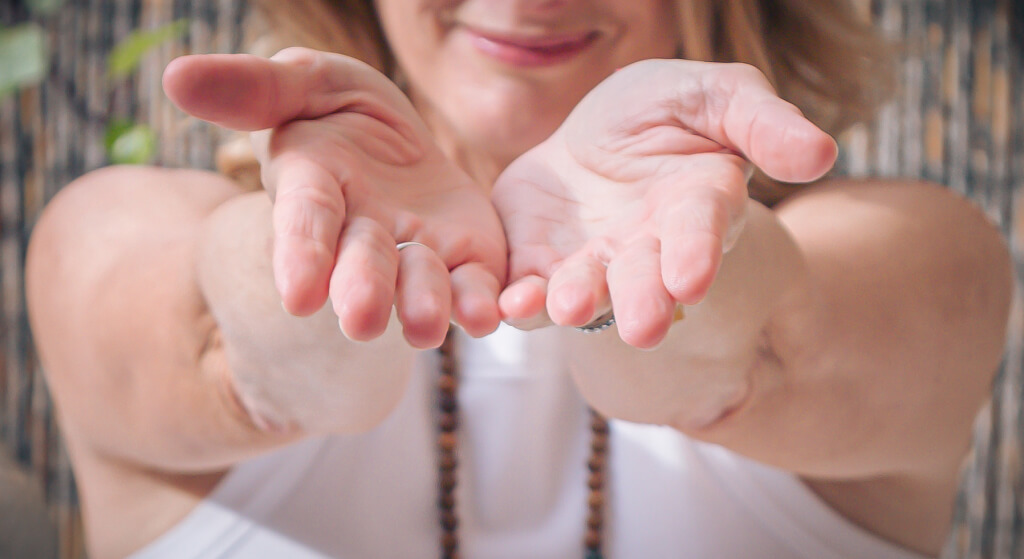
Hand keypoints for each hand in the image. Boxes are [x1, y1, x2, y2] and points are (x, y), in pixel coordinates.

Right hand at [164, 48, 506, 347]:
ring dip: (422, 306)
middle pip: (360, 264)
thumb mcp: (305, 83)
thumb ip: (255, 88)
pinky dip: (479, 302)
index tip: (296, 296)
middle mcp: (361, 232)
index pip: (304, 221)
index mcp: (315, 187)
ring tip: (426, 329)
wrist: (401, 144)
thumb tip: (177, 76)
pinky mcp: (465, 257)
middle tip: (361, 322)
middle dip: (361, 291)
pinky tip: (488, 315)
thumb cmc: (339, 112)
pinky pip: (472, 284)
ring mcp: (413, 251)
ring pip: (417, 283)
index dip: (300, 254)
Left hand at [494, 59, 835, 347]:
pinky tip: (507, 304)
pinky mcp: (540, 262)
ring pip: (586, 289)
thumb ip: (763, 123)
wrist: (595, 133)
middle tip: (642, 328)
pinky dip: (519, 299)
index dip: (696, 253)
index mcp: (696, 206)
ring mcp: (592, 260)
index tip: (691, 279)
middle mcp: (647, 247)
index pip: (700, 232)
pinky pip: (529, 286)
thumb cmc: (667, 110)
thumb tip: (822, 153)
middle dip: (642, 300)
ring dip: (577, 302)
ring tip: (568, 309)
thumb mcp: (716, 95)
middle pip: (645, 277)